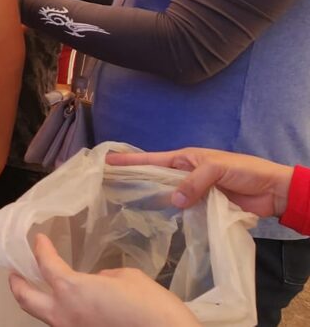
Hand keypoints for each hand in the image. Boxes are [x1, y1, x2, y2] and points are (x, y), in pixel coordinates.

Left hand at [9, 234, 199, 326]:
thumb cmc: (152, 307)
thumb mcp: (129, 278)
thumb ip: (103, 277)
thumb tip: (96, 283)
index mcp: (71, 289)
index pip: (45, 263)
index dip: (41, 248)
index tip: (38, 240)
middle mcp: (63, 313)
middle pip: (25, 298)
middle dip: (16, 283)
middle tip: (14, 273)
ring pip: (42, 316)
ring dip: (37, 301)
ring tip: (38, 289)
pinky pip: (63, 324)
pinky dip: (60, 312)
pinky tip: (69, 307)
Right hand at [107, 148, 293, 217]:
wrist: (272, 191)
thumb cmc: (244, 171)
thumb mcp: (216, 169)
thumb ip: (193, 183)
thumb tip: (173, 201)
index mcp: (186, 158)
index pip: (152, 159)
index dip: (129, 160)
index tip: (106, 161)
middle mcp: (185, 174)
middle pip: (154, 177)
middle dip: (133, 179)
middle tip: (107, 185)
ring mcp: (193, 192)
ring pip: (166, 195)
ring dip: (150, 199)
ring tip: (123, 204)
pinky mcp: (202, 209)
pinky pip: (181, 211)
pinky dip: (169, 214)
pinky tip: (154, 220)